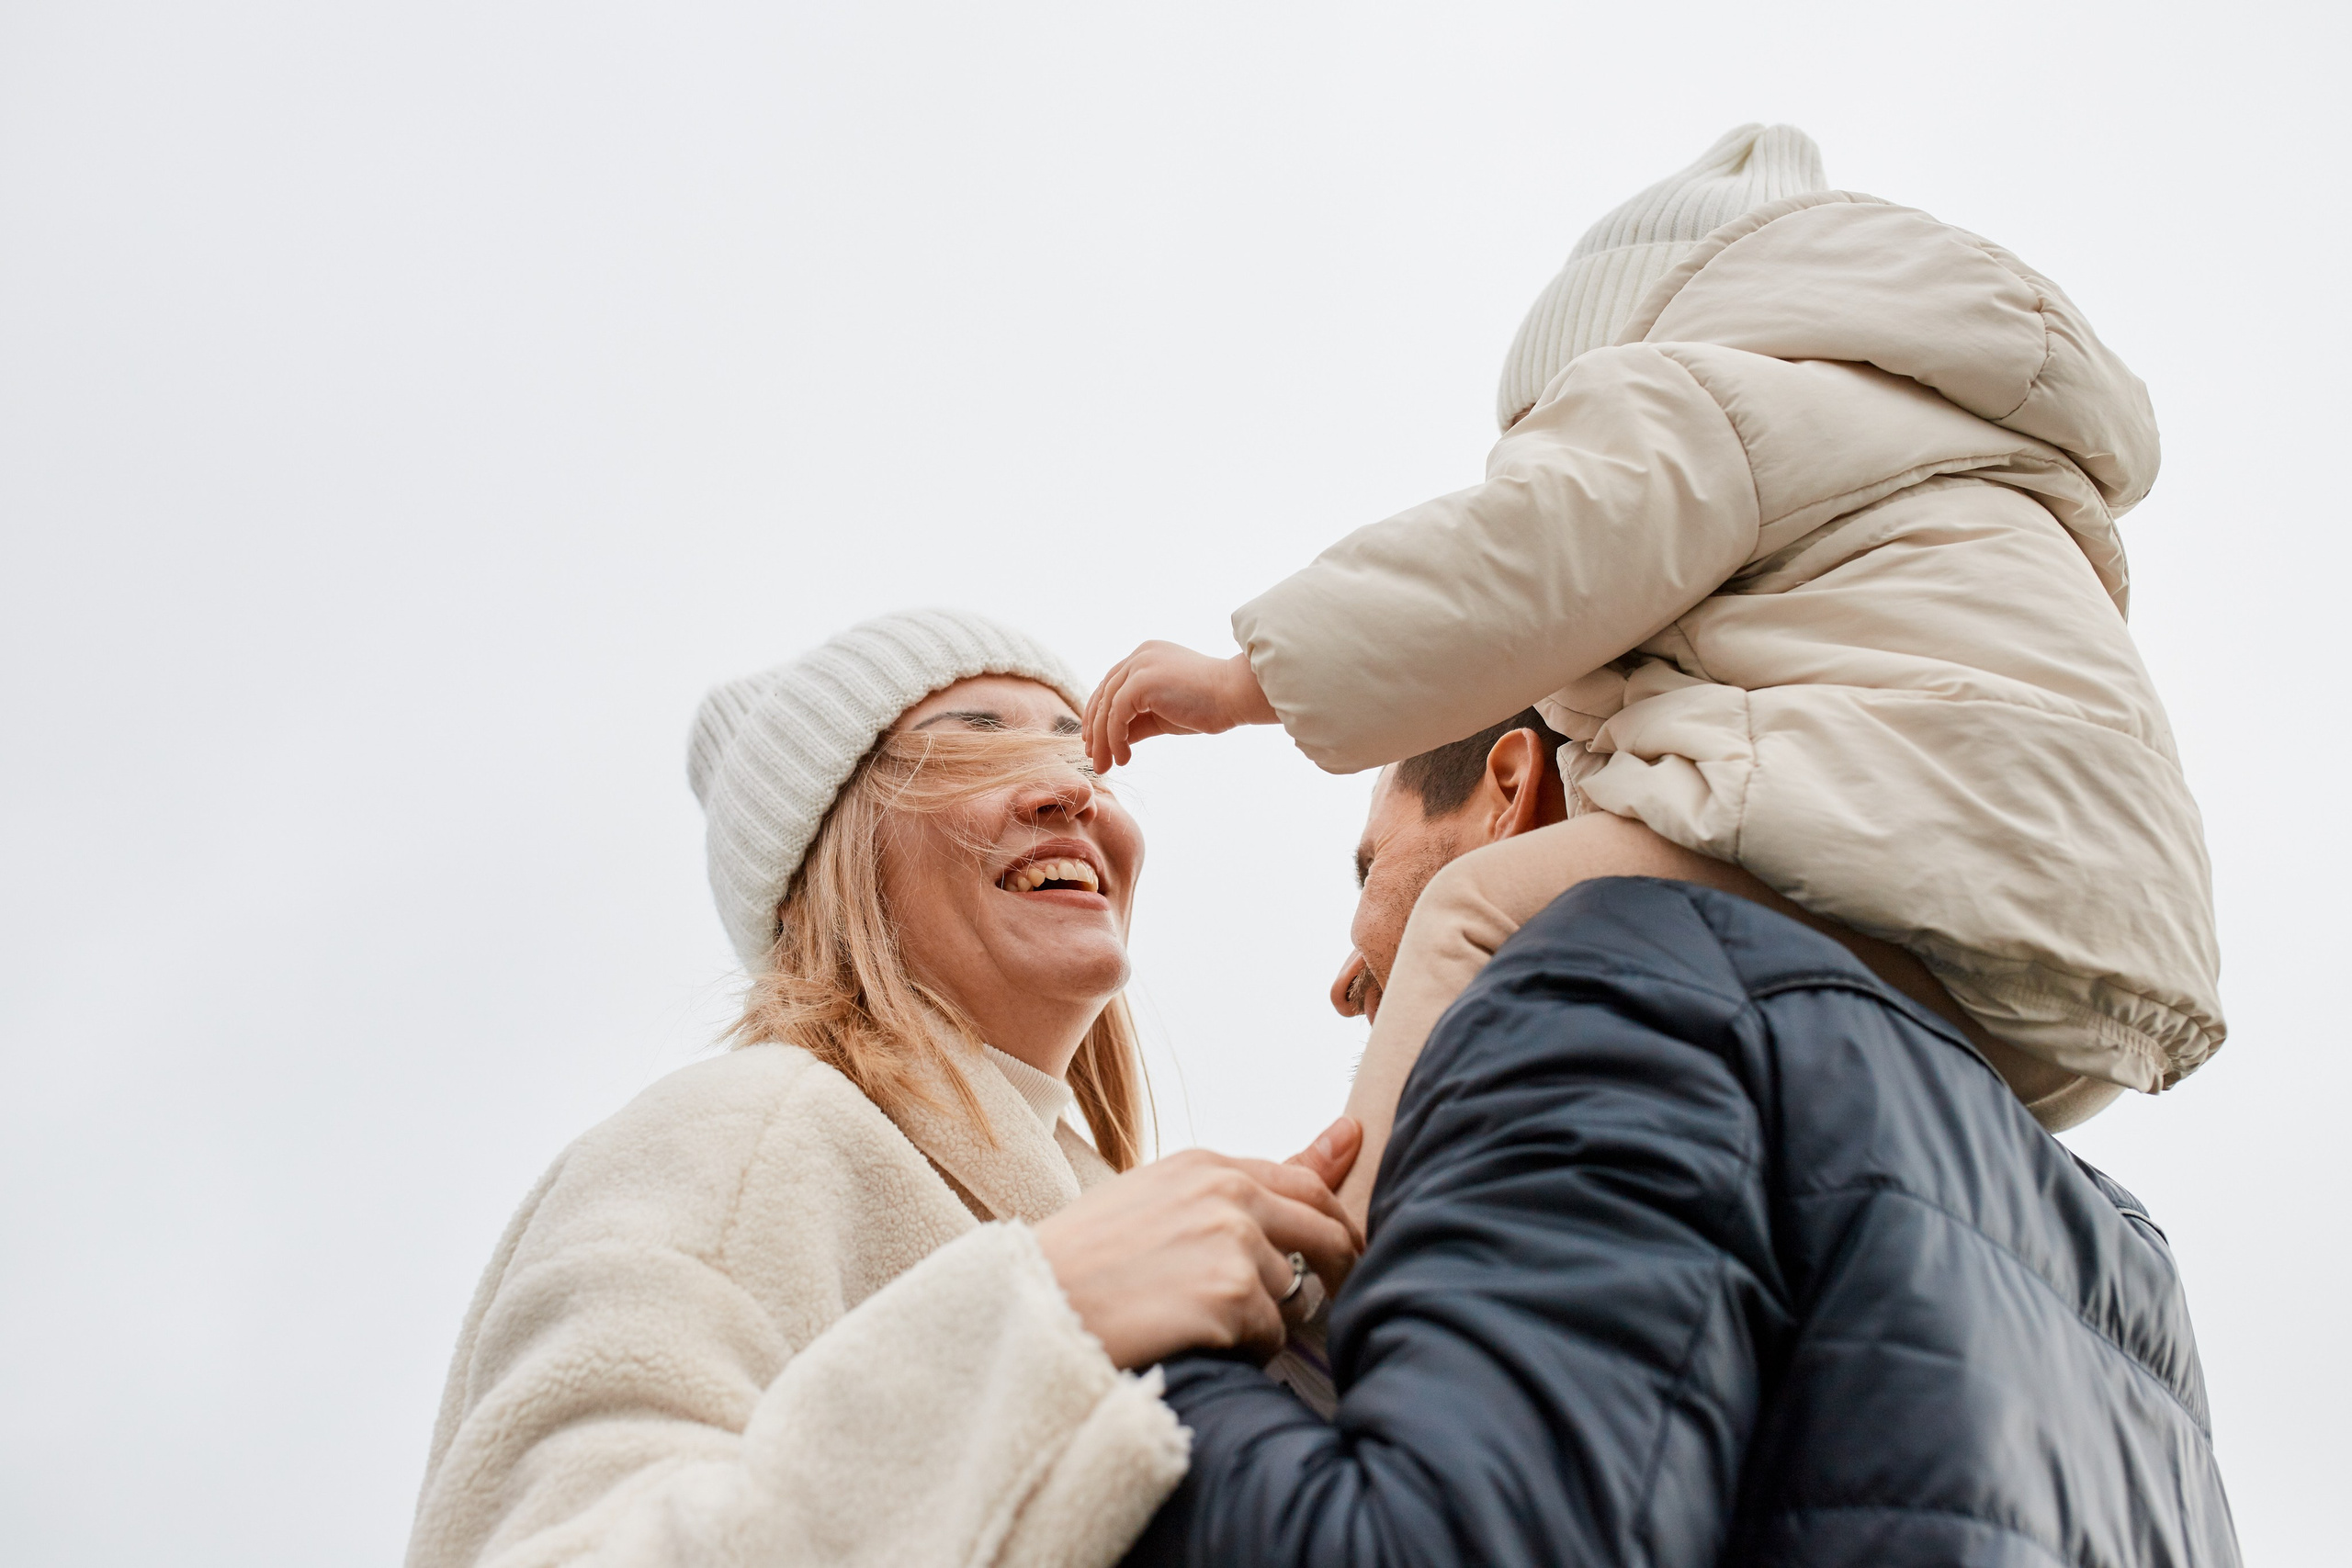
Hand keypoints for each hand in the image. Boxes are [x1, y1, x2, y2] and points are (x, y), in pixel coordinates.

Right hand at [1033, 1118, 1361, 1368]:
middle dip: (1335, 1270)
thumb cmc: (1086, 1259)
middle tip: (1326, 1299)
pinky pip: (1269, 1337)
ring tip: (1199, 1324)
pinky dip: (1244, 1351)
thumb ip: (1242, 1184)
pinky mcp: (1228, 1297)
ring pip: (1290, 1294)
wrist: (1030, 1306)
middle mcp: (1228, 1194)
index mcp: (1206, 1165)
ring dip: (1262, 1319)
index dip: (1333, 1221)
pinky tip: (1197, 1343)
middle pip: (1325, 1232)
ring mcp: (1231, 1243)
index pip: (1306, 1182)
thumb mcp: (1159, 1199)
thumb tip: (1350, 1134)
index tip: (1344, 1248)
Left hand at [1083, 642, 1277, 772]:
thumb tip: (1114, 740)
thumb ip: (1138, 720)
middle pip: (1103, 694)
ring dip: (1102, 740)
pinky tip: (1124, 758)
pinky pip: (1116, 715)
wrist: (1235, 695)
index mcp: (1146, 656)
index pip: (1111, 685)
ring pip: (1106, 707)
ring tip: (1105, 766)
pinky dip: (1115, 739)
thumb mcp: (1165, 713)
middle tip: (1094, 758)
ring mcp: (1139, 665)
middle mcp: (1139, 655)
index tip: (1096, 743)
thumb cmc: (1209, 705)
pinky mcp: (1141, 681)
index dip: (1099, 715)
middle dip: (1095, 729)